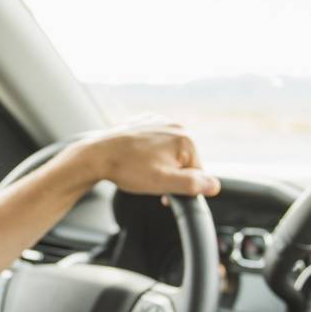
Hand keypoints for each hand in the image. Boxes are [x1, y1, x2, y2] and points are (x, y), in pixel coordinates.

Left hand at [71, 117, 221, 197]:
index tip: (163, 190)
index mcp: (186, 138)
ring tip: (140, 170)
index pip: (196, 171)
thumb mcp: (165, 183)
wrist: (96, 156)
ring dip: (159, 164)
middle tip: (149, 179)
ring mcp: (158, 121)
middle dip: (170, 174)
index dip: (181, 186)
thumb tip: (214, 185)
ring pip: (168, 152)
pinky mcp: (143, 122)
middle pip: (183, 160)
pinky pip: (154, 142)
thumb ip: (193, 184)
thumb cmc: (128, 169)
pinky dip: (148, 153)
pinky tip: (135, 159)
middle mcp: (175, 124)